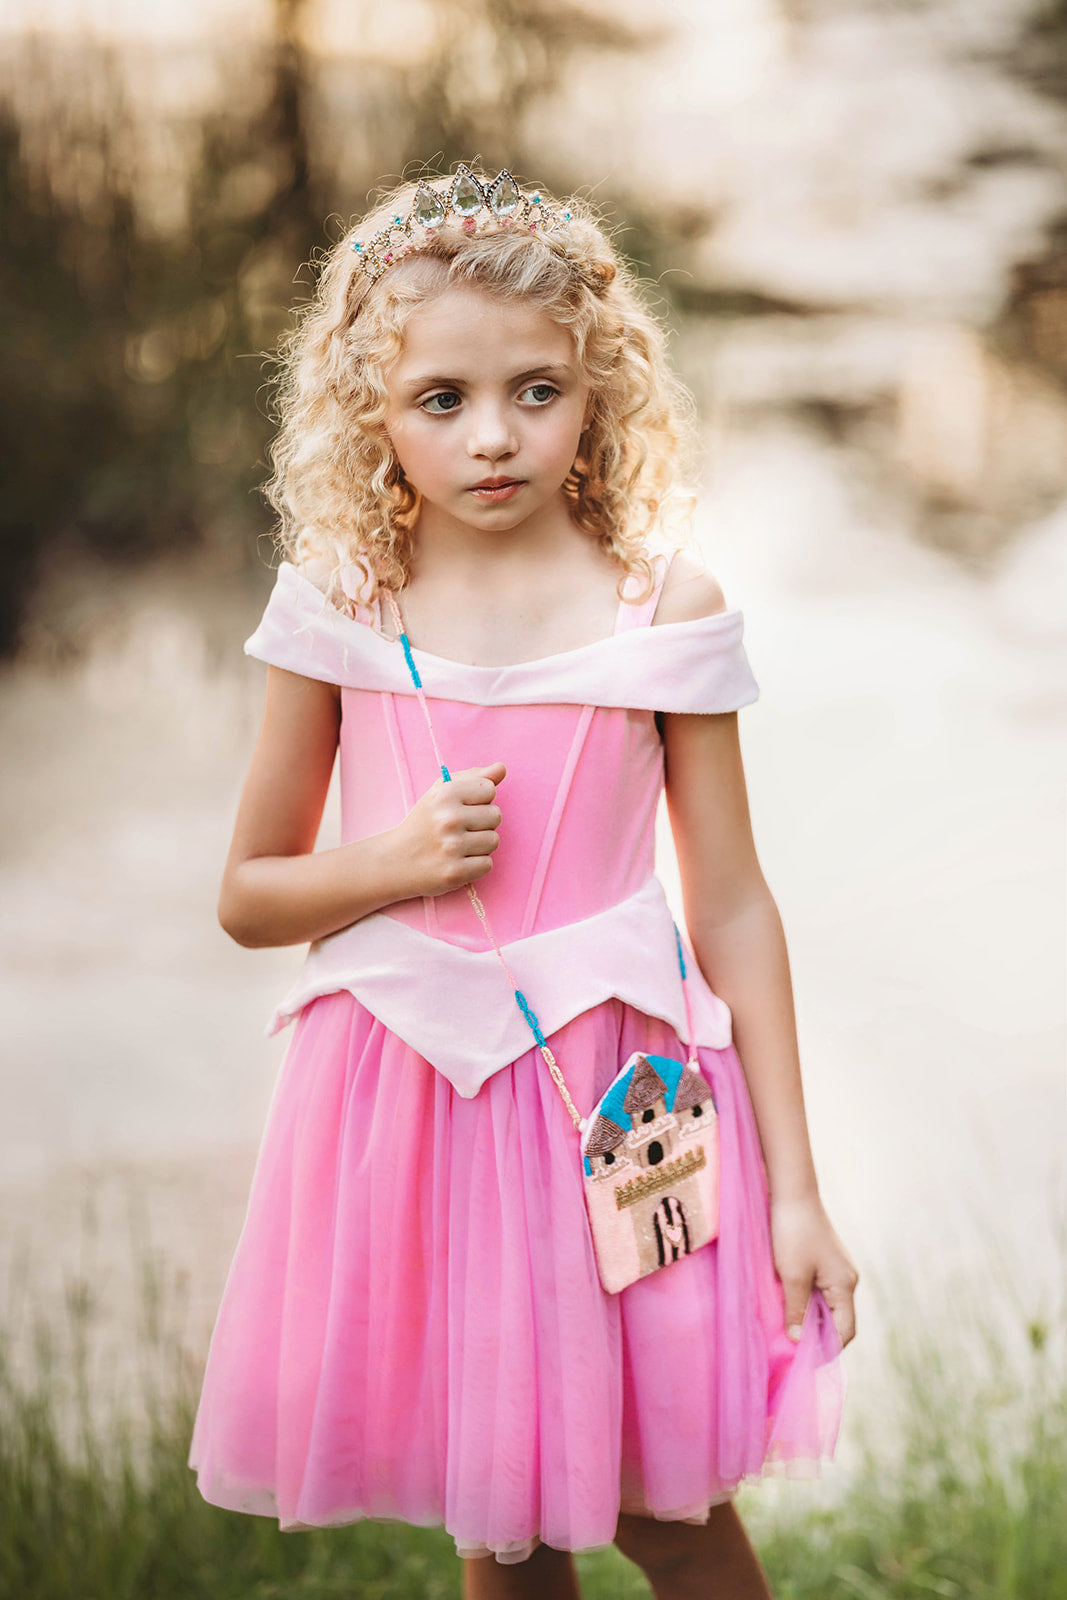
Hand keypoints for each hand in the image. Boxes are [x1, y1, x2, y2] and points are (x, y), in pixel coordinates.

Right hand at [392, 761, 505, 898]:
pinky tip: (458, 861)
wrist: (395, 861)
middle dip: (482, 823)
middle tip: (459, 829)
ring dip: (480, 845)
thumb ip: (474, 777)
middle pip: (496, 815)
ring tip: (459, 846)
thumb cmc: (425, 822)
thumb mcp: (441, 792)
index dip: (479, 800)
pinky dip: (476, 865)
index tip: (462, 808)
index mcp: (445, 794)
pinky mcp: (455, 872)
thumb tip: (502, 768)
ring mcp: (452, 847)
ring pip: (494, 840)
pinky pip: (487, 864)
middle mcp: (449, 818)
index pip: (489, 790)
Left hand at [769, 1193, 858, 1348]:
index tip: (804, 1364)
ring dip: (811, 1320)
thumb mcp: (791, 1276)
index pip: (845, 1332)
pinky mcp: (826, 1261)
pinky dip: (808, 1304)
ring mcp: (838, 1270)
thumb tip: (798, 1342)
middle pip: (839, 1321)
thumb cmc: (792, 1233)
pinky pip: (821, 1292)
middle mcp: (848, 1280)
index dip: (828, 1351)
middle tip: (793, 1352)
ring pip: (828, 1307)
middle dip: (819, 1338)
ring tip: (789, 1332)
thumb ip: (796, 1310)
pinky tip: (789, 1307)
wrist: (792, 1193)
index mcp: (846, 1285)